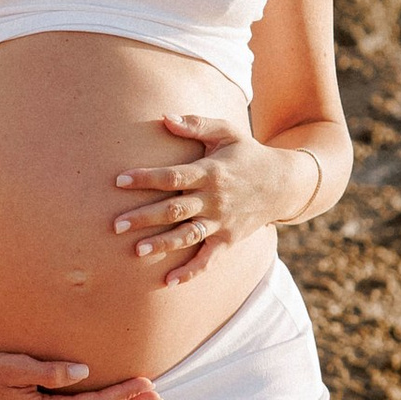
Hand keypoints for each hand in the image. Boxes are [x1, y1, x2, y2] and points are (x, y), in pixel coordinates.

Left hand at [111, 114, 297, 290]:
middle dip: (144, 217)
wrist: (284, 184)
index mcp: (210, 172)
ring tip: (137, 251)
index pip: (173, 175)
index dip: (146, 178)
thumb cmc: (248, 154)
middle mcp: (214, 199)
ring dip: (162, 244)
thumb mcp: (227, 132)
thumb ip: (196, 124)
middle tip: (116, 225)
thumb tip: (164, 117)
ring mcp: (222, 222)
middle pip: (174, 210)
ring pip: (188, 236)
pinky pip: (208, 259)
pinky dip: (190, 272)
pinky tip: (168, 282)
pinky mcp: (228, 240)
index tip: (119, 181)